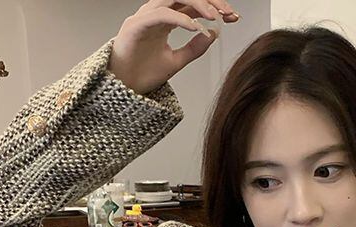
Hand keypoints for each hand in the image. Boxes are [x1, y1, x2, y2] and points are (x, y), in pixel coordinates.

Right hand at [110, 0, 239, 94]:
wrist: (122, 88)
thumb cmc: (143, 73)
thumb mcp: (176, 62)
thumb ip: (194, 49)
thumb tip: (213, 34)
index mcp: (166, 19)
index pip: (193, 5)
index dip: (214, 8)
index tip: (233, 16)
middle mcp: (157, 13)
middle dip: (210, 1)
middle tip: (227, 12)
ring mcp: (145, 16)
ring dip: (197, 4)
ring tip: (214, 16)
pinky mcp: (136, 25)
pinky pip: (161, 15)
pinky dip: (179, 19)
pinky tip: (195, 27)